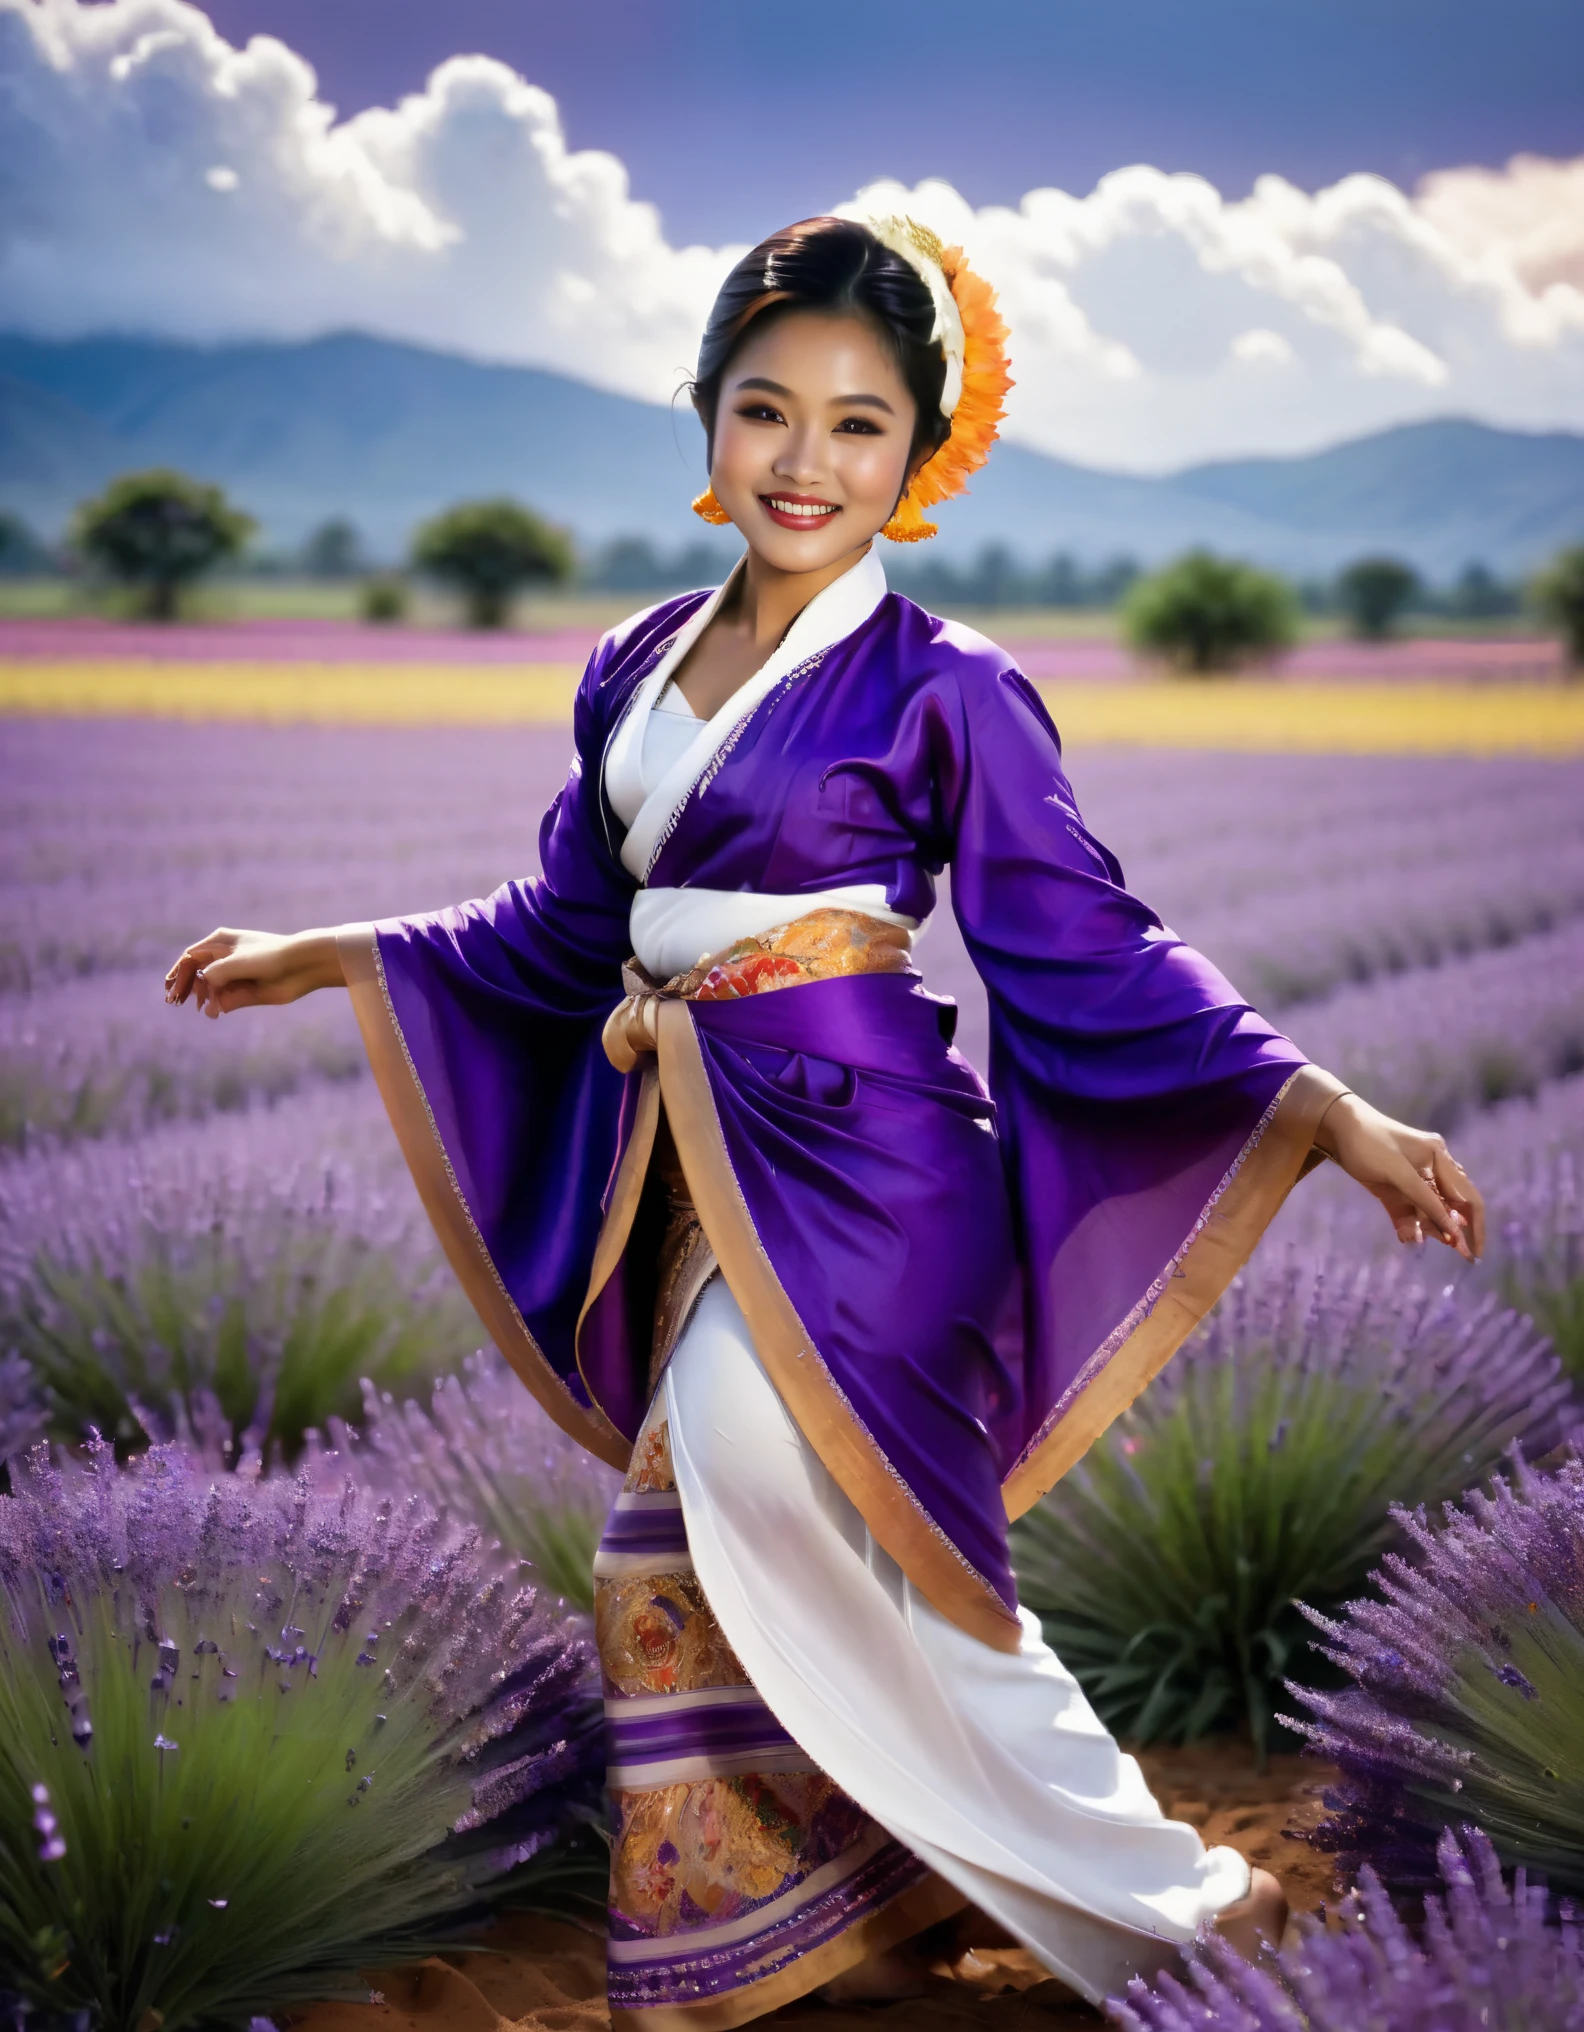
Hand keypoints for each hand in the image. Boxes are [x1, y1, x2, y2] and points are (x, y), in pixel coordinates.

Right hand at [164, 927, 343, 1017]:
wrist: (302, 966)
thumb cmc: (270, 956)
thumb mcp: (236, 962)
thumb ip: (214, 975)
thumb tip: (203, 996)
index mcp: (219, 943)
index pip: (189, 959)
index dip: (177, 974)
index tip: (171, 990)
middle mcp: (224, 958)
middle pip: (195, 974)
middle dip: (185, 989)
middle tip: (175, 1002)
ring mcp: (234, 975)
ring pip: (209, 990)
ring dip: (203, 1000)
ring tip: (205, 1009)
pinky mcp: (244, 991)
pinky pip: (223, 1001)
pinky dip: (217, 1007)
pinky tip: (215, 1012)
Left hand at [1313, 1091, 1483, 1260]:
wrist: (1334, 1127)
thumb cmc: (1370, 1144)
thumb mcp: (1400, 1174)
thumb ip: (1426, 1202)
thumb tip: (1452, 1231)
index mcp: (1440, 1159)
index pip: (1468, 1198)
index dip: (1474, 1227)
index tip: (1475, 1255)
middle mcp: (1432, 1167)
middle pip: (1450, 1206)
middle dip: (1450, 1230)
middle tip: (1453, 1255)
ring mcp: (1412, 1177)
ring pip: (1427, 1210)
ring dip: (1424, 1227)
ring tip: (1412, 1237)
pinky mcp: (1394, 1186)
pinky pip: (1407, 1209)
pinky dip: (1407, 1223)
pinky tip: (1404, 1235)